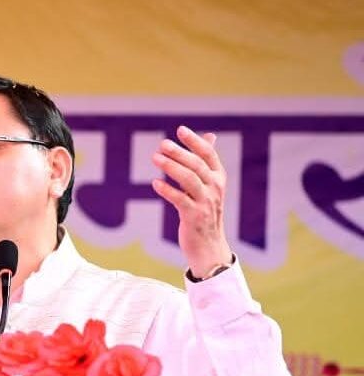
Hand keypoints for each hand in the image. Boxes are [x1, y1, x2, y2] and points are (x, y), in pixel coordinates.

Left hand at [151, 126, 233, 277]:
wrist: (210, 246)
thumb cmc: (205, 211)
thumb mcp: (210, 185)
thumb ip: (206, 162)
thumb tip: (210, 136)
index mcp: (219, 178)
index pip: (209, 155)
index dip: (195, 141)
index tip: (180, 129)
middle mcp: (215, 188)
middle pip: (197, 165)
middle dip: (179, 152)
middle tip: (162, 143)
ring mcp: (205, 203)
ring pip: (189, 179)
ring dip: (171, 167)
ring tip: (155, 158)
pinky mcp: (194, 216)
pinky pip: (180, 200)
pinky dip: (167, 190)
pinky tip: (155, 183)